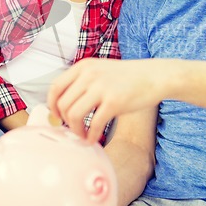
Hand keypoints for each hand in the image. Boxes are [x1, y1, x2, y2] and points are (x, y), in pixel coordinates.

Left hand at [48, 57, 164, 142]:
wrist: (154, 76)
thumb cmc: (126, 77)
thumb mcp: (99, 70)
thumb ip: (82, 82)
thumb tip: (61, 107)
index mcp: (83, 67)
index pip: (55, 87)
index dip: (52, 106)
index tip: (57, 117)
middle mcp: (89, 75)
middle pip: (62, 104)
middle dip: (65, 122)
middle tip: (74, 128)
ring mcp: (101, 88)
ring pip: (74, 115)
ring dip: (76, 130)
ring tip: (83, 135)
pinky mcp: (114, 102)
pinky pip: (94, 124)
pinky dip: (90, 136)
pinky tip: (93, 138)